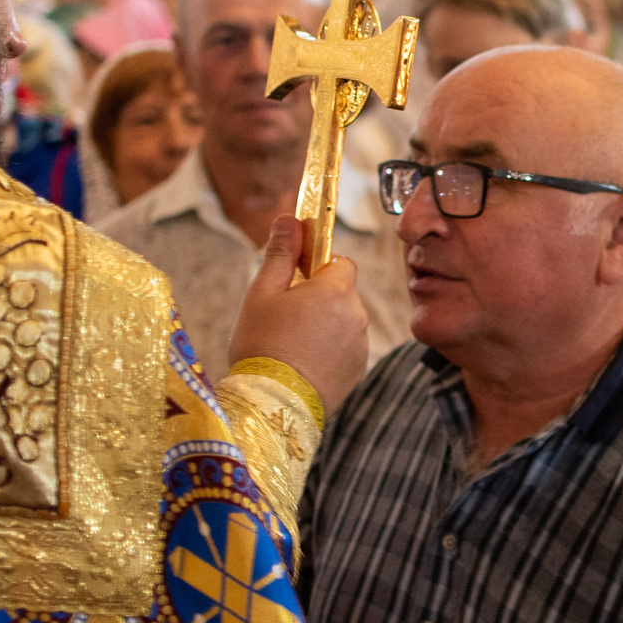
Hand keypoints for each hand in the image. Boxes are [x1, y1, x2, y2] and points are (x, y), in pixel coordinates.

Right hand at [226, 213, 368, 414]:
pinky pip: (346, 348)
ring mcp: (361, 345)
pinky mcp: (358, 371)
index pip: (340, 262)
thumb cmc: (262, 344)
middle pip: (343, 293)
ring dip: (326, 325)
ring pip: (345, 322)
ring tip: (292, 345)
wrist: (271, 404)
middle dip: (320, 298)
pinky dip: (330, 351)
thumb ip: (281, 253)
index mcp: (336, 290)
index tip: (295, 280)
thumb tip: (291, 218)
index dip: (318, 267)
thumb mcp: (262, 293)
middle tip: (285, 317)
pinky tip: (303, 364)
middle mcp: (357, 315)